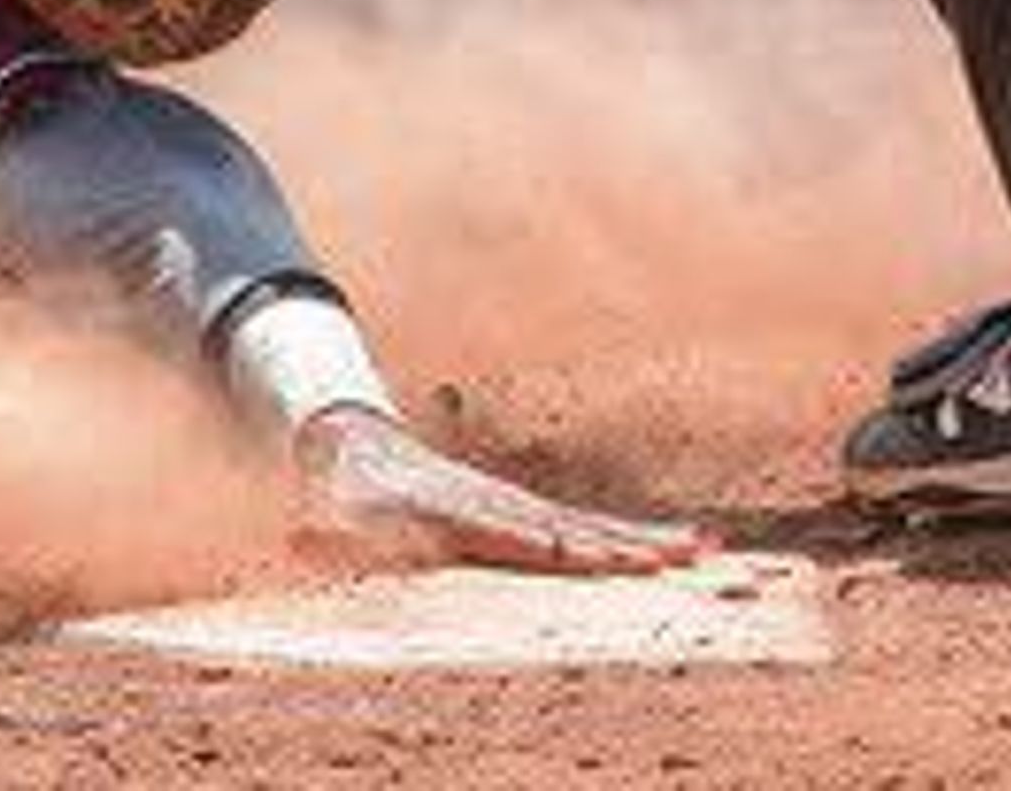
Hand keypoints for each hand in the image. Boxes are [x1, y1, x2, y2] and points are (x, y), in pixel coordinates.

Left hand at [291, 408, 706, 576]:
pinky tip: (667, 550)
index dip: (572, 551)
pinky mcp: (525, 518)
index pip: (530, 537)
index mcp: (468, 513)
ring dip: (648, 540)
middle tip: (689, 554)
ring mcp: (519, 509)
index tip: (614, 563)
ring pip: (593, 526)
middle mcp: (505, 507)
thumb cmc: (343, 494)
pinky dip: (629, 539)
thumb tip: (306, 532)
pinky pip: (585, 530)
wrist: (354, 447)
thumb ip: (326, 530)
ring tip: (703, 547)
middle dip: (634, 544)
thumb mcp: (331, 512)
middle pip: (579, 529)